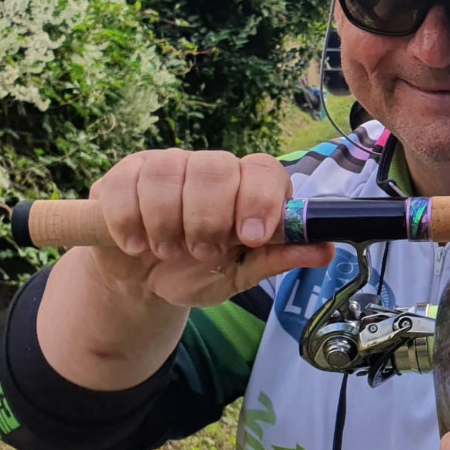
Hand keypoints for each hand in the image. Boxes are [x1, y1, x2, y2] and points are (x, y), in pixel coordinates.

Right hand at [87, 149, 332, 306]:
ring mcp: (165, 166)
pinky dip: (130, 222)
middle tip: (202, 252)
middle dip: (209, 218)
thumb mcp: (240, 274)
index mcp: (246, 186)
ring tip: (168, 251)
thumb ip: (278, 259)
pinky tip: (137, 245)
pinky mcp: (123, 175)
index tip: (251, 237)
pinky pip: (126, 185)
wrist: (142, 283)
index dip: (260, 199)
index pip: (263, 169)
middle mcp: (209, 168)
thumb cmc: (198, 271)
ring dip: (167, 223)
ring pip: (167, 172)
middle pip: (215, 168)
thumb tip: (326, 251)